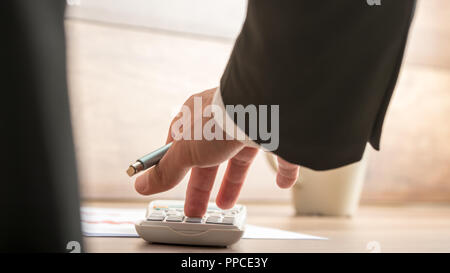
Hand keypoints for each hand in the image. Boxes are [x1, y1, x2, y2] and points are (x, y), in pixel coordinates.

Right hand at [134, 88, 299, 216]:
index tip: (170, 182)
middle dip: (200, 186)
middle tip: (195, 209)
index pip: (180, 142)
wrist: (265, 107)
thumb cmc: (220, 120)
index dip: (174, 164)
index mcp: (198, 115)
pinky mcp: (277, 134)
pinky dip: (282, 171)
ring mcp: (251, 125)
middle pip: (208, 158)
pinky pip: (281, 154)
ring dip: (232, 182)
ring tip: (225, 203)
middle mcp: (223, 119)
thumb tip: (142, 184)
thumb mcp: (185, 151)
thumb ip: (167, 170)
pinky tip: (282, 183)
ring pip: (240, 157)